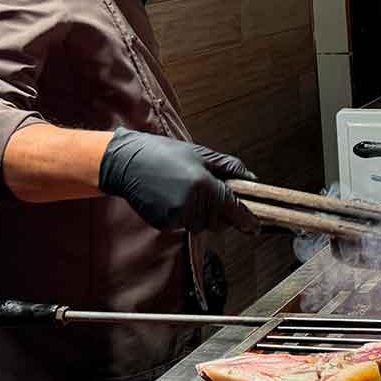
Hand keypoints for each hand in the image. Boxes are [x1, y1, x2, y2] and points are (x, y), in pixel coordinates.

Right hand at [98, 129, 257, 233]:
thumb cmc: (165, 154)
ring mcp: (176, 216)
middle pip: (219, 222)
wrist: (126, 162)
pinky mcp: (164, 223)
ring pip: (202, 225)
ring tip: (188, 191)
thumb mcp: (201, 154)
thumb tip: (252, 179)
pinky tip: (174, 197)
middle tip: (211, 194)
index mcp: (205, 185)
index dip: (247, 220)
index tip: (255, 227)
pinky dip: (185, 216)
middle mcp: (192, 204)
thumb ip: (229, 168)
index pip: (234, 210)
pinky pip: (184, 225)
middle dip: (221, 213)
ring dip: (202, 214)